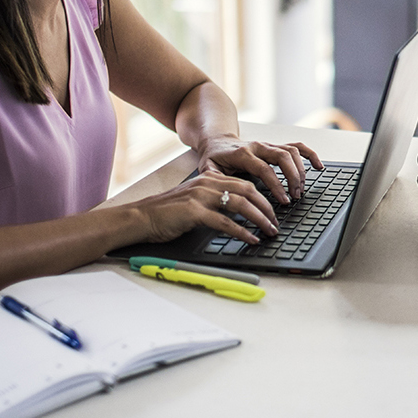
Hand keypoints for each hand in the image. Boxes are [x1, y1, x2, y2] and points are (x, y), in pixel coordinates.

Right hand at [131, 170, 279, 243]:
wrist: (141, 217)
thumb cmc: (167, 213)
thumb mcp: (194, 200)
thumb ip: (215, 201)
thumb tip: (239, 214)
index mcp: (210, 179)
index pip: (245, 184)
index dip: (263, 197)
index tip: (274, 211)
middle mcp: (208, 184)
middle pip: (248, 191)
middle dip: (267, 207)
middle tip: (276, 222)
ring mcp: (201, 196)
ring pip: (241, 204)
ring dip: (260, 219)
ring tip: (269, 231)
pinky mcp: (195, 212)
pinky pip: (225, 222)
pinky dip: (242, 231)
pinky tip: (251, 239)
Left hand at [198, 135, 323, 203]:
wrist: (217, 141)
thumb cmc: (214, 158)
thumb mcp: (208, 170)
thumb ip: (216, 181)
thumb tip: (226, 194)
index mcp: (243, 154)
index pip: (265, 168)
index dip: (276, 185)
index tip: (284, 200)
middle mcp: (258, 146)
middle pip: (283, 157)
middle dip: (293, 177)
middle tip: (295, 196)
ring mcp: (268, 145)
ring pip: (292, 151)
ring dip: (300, 170)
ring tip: (301, 188)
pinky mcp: (275, 146)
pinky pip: (297, 146)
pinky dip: (310, 154)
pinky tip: (318, 166)